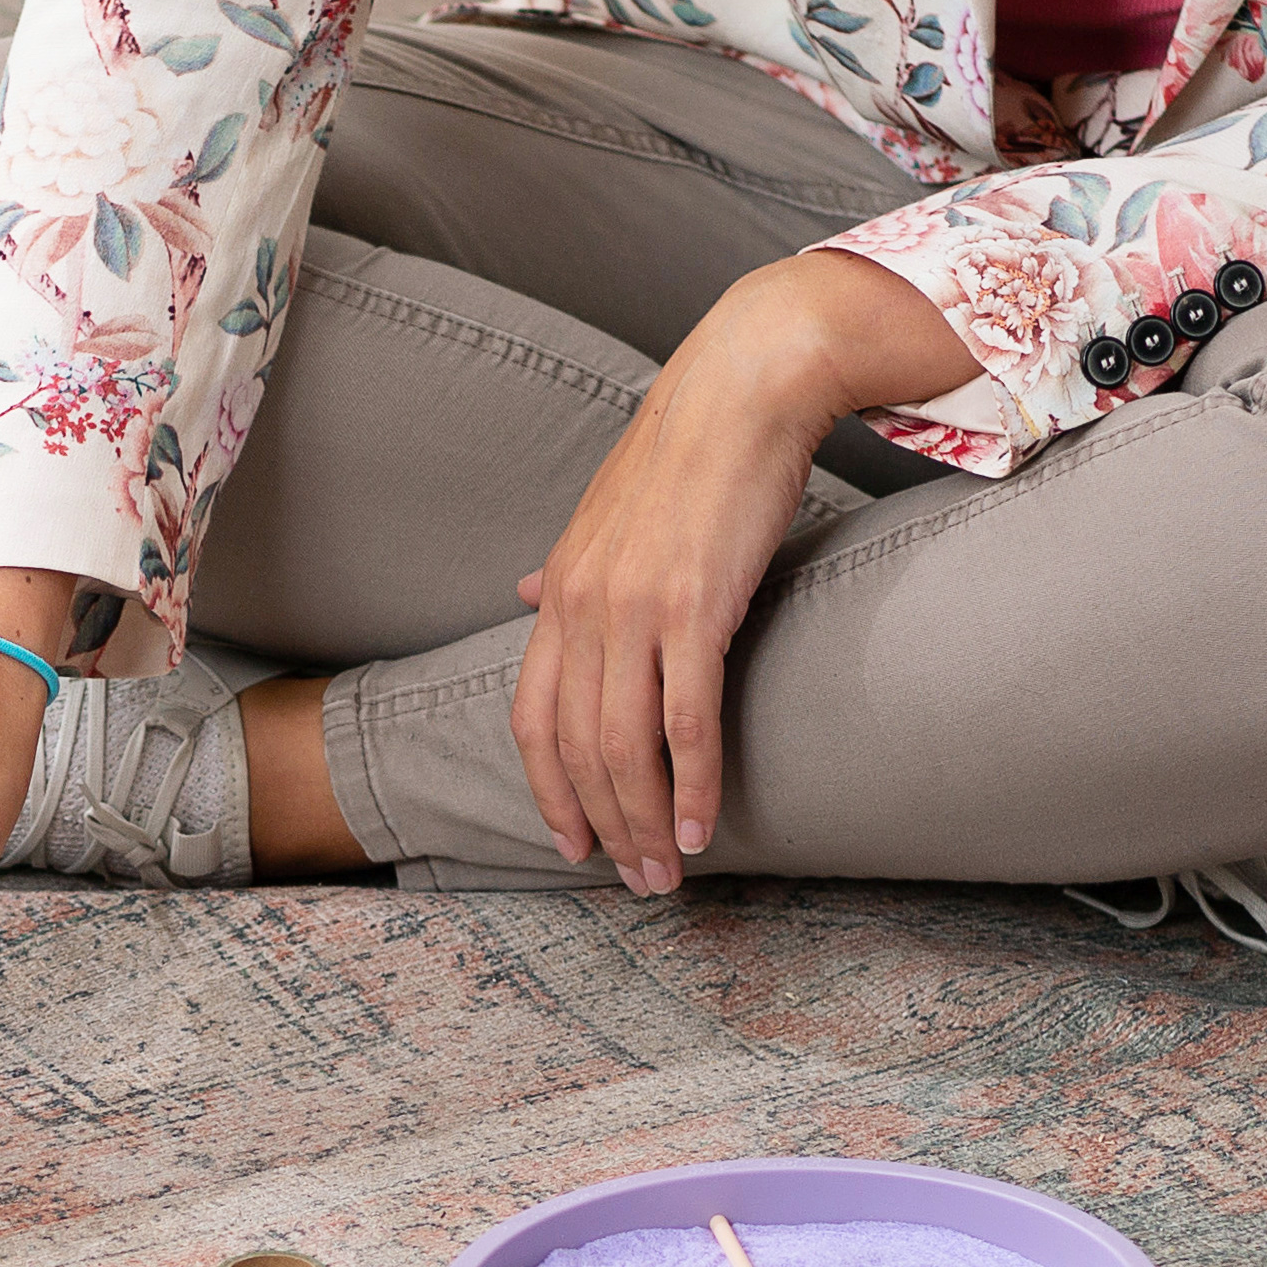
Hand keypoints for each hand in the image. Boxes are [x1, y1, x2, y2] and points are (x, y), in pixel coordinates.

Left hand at [511, 252, 969, 892]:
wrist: (743, 387)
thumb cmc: (689, 453)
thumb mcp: (604, 516)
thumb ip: (566, 572)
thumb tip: (522, 595)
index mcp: (559, 592)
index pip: (531, 718)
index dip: (549, 791)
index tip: (573, 843)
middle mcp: (582, 606)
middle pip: (574, 747)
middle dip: (603, 826)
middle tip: (637, 880)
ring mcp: (634, 608)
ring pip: (623, 747)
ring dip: (646, 820)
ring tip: (670, 870)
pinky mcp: (694, 606)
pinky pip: (685, 719)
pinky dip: (694, 783)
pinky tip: (705, 824)